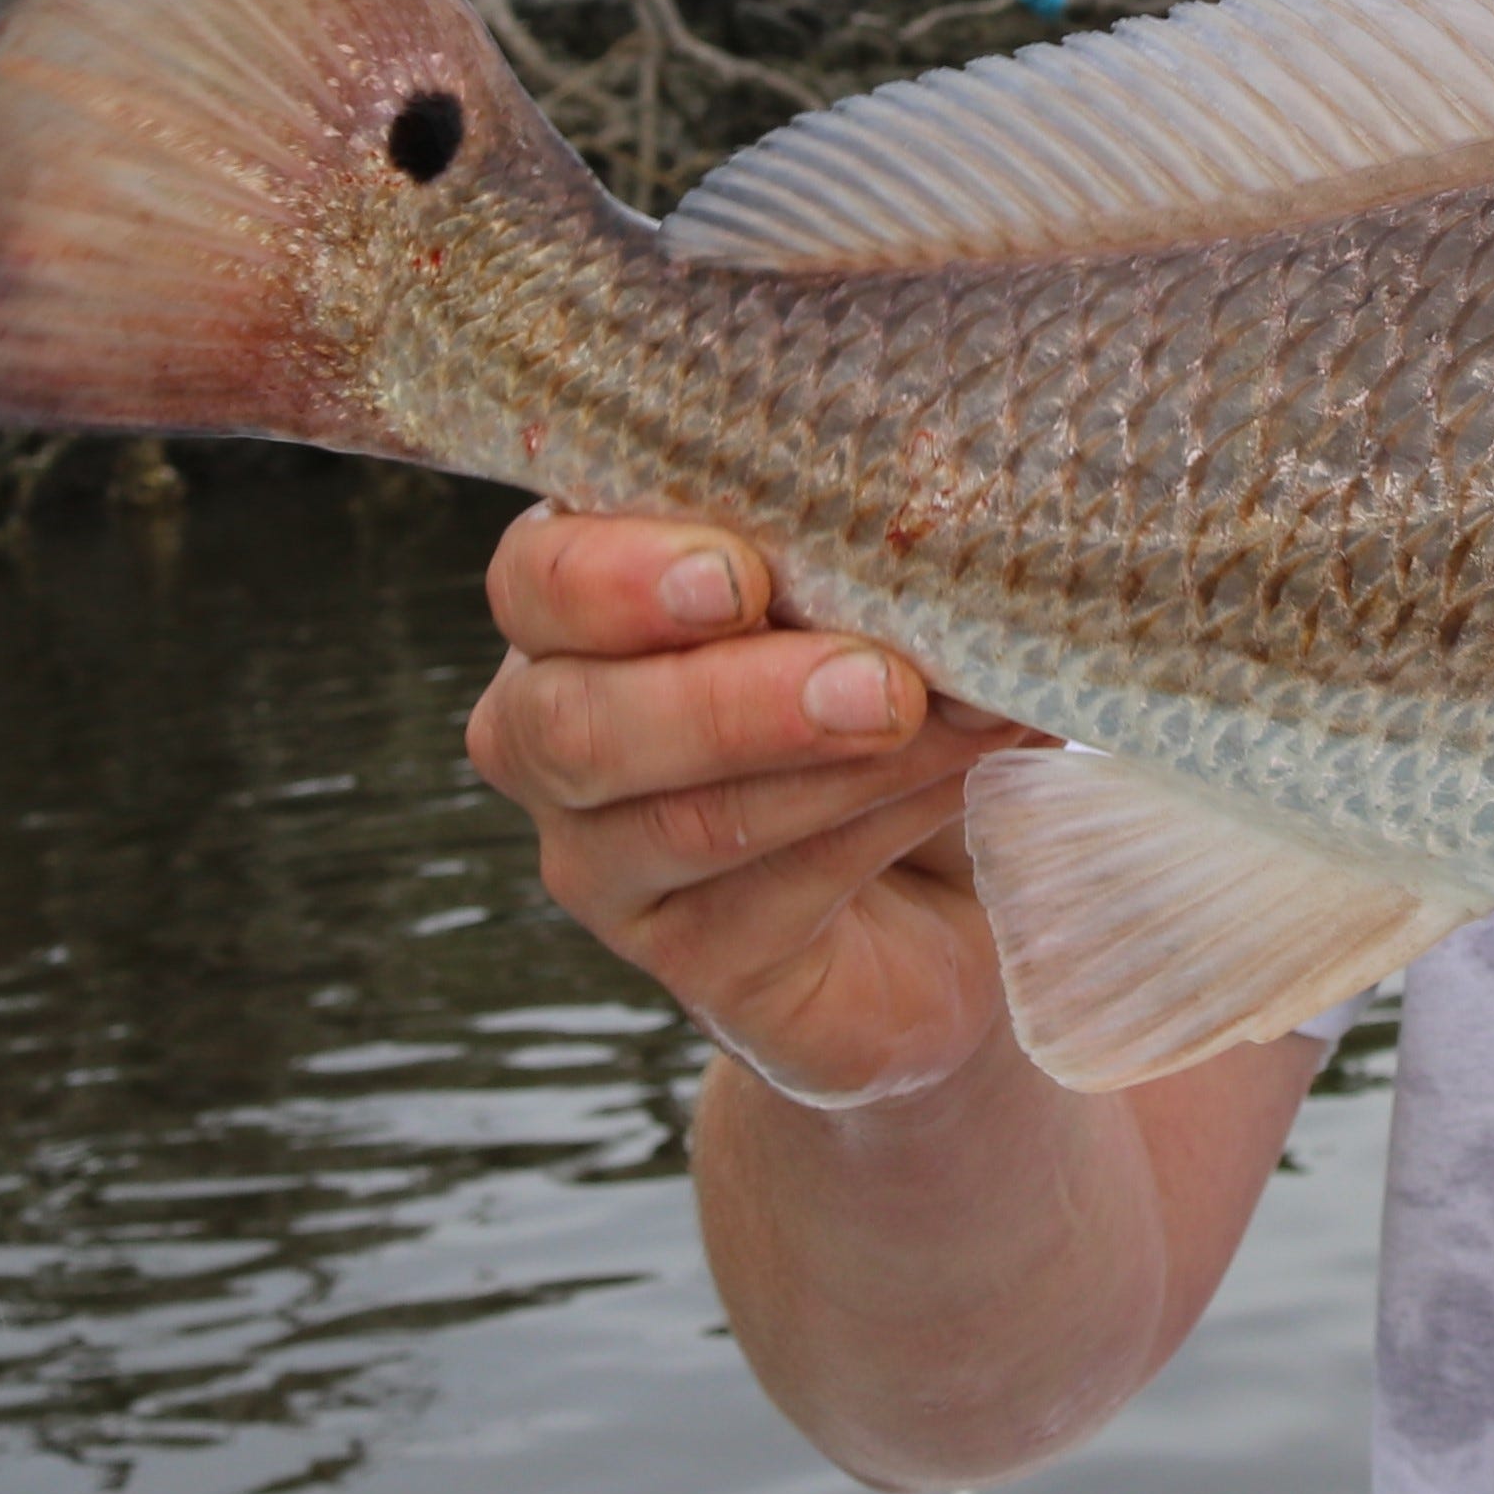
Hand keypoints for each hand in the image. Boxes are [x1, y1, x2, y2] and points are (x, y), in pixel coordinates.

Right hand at [461, 502, 1034, 1108]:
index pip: (538, 579)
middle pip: (569, 721)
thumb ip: (868, 567)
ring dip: (826, 766)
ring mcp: (605, 861)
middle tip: (877, 680)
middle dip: (724, 697)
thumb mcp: (871, 604)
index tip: (743, 575)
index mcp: (576, 606)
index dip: (616, 577)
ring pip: (677, 820)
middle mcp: (554, 733)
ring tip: (932, 724)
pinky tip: (955, 779)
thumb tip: (947, 538)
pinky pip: (764, 896)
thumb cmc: (888, 691)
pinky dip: (874, 825)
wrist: (950, 873)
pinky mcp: (689, 956)